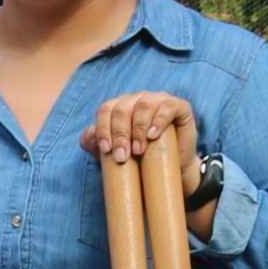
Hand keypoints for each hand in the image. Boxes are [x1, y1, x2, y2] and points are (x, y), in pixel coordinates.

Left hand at [80, 90, 198, 165]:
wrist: (173, 169)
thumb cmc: (141, 160)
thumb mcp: (116, 154)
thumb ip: (96, 144)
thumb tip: (88, 137)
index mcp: (120, 106)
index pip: (106, 110)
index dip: (103, 129)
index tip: (106, 150)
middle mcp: (138, 99)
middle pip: (122, 109)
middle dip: (120, 134)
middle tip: (122, 157)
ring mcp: (159, 100)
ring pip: (143, 105)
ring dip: (138, 128)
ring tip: (138, 150)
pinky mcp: (179, 107)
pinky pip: (167, 107)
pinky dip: (159, 120)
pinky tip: (153, 136)